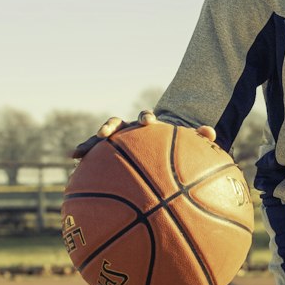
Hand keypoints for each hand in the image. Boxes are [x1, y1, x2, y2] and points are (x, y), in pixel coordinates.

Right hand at [71, 111, 215, 158]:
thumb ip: (197, 137)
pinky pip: (94, 157)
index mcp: (147, 126)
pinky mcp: (107, 153)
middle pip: (117, 124)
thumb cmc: (173, 147)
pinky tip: (73, 166)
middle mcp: (128, 130)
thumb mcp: (186, 143)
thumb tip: (210, 132)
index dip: (145, 119)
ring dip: (90, 144)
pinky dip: (84, 158)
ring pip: (100, 140)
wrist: (158, 146)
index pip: (145, 118)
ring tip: (79, 152)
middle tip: (106, 134)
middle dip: (111, 127)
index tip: (147, 123)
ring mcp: (116, 141)